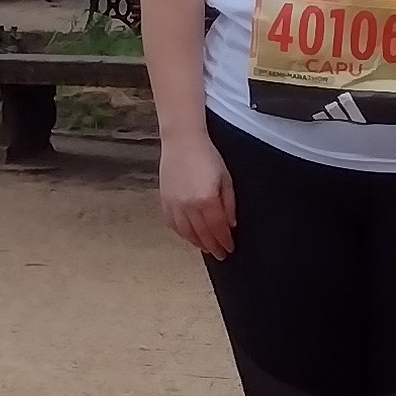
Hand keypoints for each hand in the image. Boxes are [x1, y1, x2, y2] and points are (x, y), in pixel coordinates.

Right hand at [157, 127, 236, 259]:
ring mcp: (174, 204)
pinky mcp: (164, 200)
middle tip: (220, 254)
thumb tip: (230, 224)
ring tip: (206, 248)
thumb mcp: (226, 179)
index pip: (218, 229)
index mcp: (206, 200)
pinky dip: (182, 233)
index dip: (225, 241)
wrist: (182, 141)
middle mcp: (188, 206)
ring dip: (197, 243)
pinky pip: (173, 224)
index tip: (230, 248)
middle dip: (213, 246)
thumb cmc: (207, 156)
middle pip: (203, 234)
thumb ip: (229, 204)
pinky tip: (189, 236)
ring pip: (186, 233)